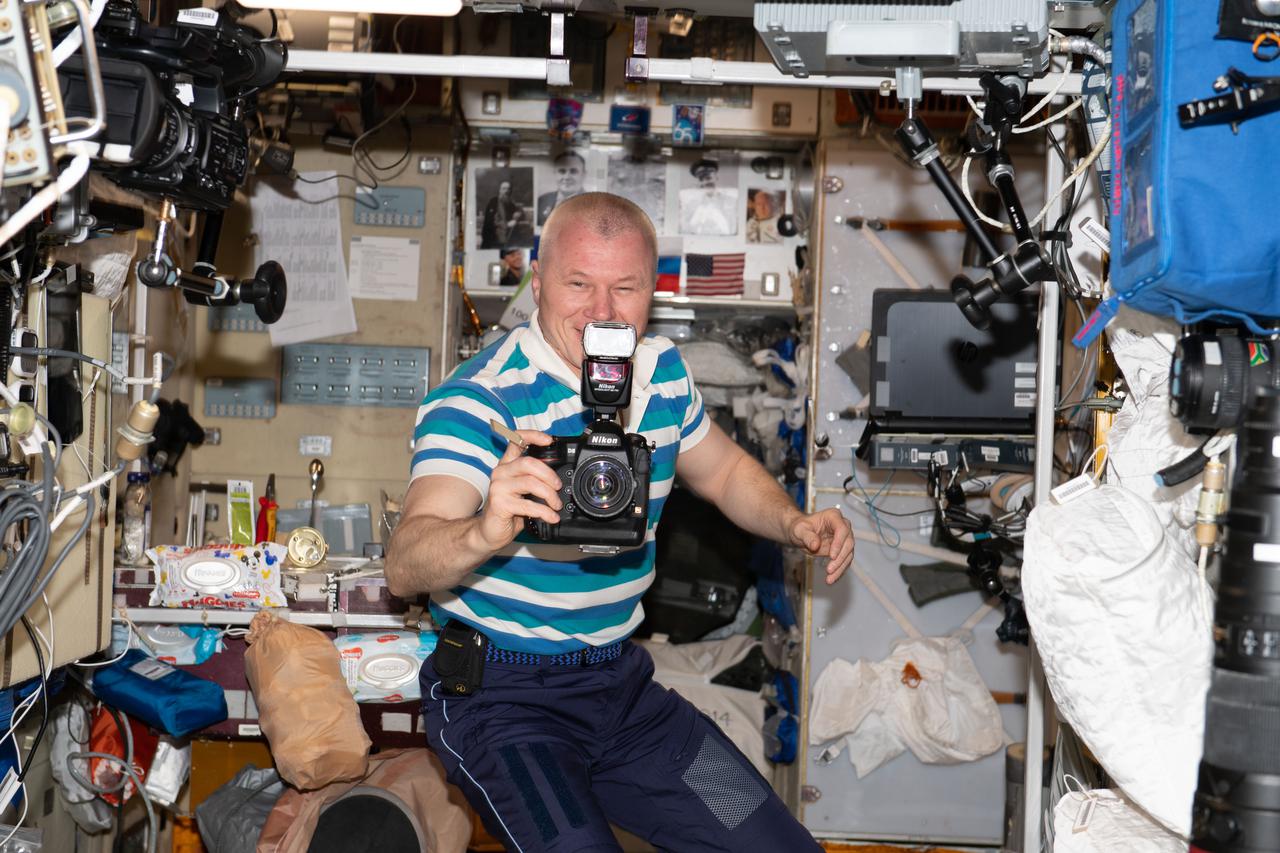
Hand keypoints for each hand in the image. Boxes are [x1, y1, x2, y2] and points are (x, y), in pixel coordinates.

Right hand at [476, 430, 562, 550]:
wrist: (490, 531)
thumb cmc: (509, 510)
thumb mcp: (523, 491)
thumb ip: (534, 479)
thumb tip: (559, 479)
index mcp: (507, 465)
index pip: (516, 440)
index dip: (533, 436)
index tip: (549, 440)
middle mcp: (501, 472)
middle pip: (528, 462)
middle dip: (549, 474)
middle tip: (558, 487)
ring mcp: (498, 487)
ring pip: (531, 482)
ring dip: (549, 495)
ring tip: (556, 505)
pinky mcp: (500, 504)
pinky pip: (528, 505)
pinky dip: (545, 512)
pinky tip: (551, 517)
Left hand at [789, 508, 854, 584]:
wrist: (800, 534)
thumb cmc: (800, 528)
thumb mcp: (799, 530)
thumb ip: (807, 536)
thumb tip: (815, 545)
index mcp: (833, 516)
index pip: (842, 529)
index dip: (839, 543)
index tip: (832, 556)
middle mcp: (842, 526)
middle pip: (848, 543)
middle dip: (840, 558)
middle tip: (829, 570)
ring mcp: (844, 538)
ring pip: (848, 554)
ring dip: (840, 567)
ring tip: (830, 578)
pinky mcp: (842, 550)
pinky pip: (845, 561)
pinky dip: (839, 571)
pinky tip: (832, 579)